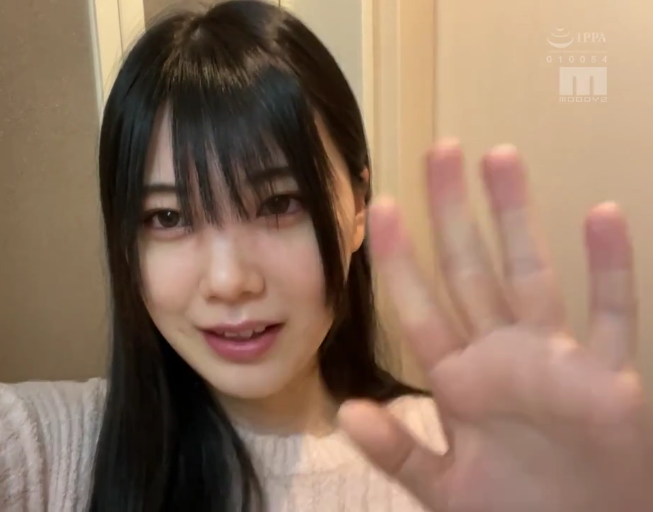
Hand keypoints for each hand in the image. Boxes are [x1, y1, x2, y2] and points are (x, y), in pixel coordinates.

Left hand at [340, 139, 652, 511]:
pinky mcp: (610, 377)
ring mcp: (557, 361)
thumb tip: (347, 412)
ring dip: (518, 218)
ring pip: (533, 274)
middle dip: (455, 213)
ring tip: (502, 158)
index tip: (379, 206)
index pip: (421, 306)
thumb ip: (397, 453)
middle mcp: (504, 356)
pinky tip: (600, 215)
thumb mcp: (442, 492)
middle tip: (441, 150)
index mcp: (459, 381)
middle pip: (472, 270)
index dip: (400, 257)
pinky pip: (613, 314)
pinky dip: (610, 269)